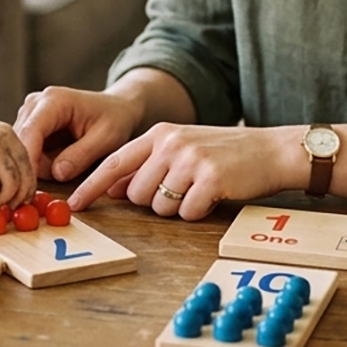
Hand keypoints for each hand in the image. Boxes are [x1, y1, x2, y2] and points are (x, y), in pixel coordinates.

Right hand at [0, 116, 35, 206]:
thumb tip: (15, 183)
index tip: (24, 197)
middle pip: (24, 174)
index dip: (28, 183)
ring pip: (11, 184)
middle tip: (11, 206)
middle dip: (20, 196)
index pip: (28, 162)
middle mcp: (3, 139)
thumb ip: (1, 155)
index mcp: (7, 133)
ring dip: (3, 199)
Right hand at [13, 86, 141, 181]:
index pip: (30, 132)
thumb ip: (82, 155)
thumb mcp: (106, 138)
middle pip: (21, 144)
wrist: (116, 109)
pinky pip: (26, 152)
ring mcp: (29, 114)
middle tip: (62, 180)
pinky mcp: (29, 125)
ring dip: (41, 166)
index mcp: (53, 101)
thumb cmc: (115, 120)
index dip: (29, 162)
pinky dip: (41, 164)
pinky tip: (62, 161)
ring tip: (71, 163)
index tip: (32, 189)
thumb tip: (57, 174)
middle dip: (36, 168)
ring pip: (21, 151)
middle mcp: (34, 104)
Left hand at [69, 123, 298, 219]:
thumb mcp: (183, 148)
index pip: (115, 162)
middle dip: (154, 202)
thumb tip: (114, 188)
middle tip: (182, 190)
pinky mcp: (211, 179)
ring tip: (200, 189)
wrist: (273, 150)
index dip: (91, 185)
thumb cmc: (226, 154)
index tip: (74, 203)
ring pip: (160, 206)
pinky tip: (215, 195)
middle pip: (137, 193)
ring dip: (177, 208)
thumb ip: (149, 164)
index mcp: (160, 134)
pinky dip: (198, 212)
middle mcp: (171, 143)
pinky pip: (187, 213)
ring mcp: (190, 160)